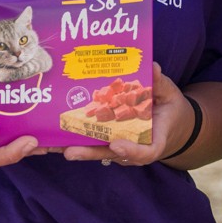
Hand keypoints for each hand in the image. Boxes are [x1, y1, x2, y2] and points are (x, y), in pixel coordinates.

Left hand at [61, 63, 192, 167]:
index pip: (145, 153)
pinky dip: (73, 140)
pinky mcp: (109, 140)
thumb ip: (161, 84)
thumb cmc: (170, 109)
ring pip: (96, 150)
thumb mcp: (170, 95)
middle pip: (111, 154)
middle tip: (69, 152)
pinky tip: (52, 138)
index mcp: (154, 140)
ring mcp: (119, 146)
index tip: (117, 145)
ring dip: (74, 148)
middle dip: (89, 153)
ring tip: (51, 146)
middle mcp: (134, 147)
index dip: (131, 151)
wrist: (171, 123)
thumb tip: (153, 68)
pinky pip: (91, 142)